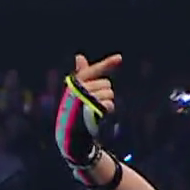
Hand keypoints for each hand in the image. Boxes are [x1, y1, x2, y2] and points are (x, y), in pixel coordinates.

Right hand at [56, 53, 120, 167]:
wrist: (70, 133)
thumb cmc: (73, 109)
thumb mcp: (76, 90)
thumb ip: (81, 73)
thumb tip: (79, 56)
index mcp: (76, 82)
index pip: (94, 70)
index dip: (107, 63)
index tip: (120, 58)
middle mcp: (80, 89)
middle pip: (106, 83)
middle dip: (104, 92)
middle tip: (93, 103)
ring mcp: (87, 100)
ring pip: (109, 93)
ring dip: (106, 102)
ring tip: (95, 110)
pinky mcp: (93, 111)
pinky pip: (109, 104)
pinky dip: (107, 110)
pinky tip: (99, 115)